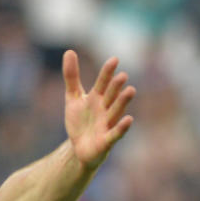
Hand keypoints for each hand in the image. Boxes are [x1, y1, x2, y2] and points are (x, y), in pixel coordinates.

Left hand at [62, 50, 135, 169]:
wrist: (79, 148)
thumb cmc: (80, 122)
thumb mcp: (72, 98)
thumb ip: (71, 76)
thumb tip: (69, 51)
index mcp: (97, 98)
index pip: (102, 83)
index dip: (107, 73)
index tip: (114, 59)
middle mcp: (105, 109)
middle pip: (111, 96)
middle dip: (116, 87)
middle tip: (122, 75)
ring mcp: (107, 124)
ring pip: (116, 112)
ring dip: (122, 102)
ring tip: (131, 90)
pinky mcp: (107, 140)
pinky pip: (116, 133)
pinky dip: (122, 127)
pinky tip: (129, 119)